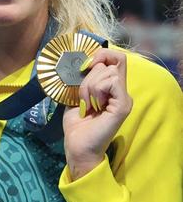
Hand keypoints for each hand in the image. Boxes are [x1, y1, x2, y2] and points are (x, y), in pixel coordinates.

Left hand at [62, 49, 132, 179]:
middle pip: (108, 64)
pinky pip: (111, 82)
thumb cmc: (77, 124)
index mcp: (112, 88)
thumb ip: (82, 79)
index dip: (100, 55)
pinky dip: (96, 91)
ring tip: (88, 105)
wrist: (77, 145)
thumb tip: (80, 62)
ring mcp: (124, 98)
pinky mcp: (123, 105)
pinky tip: (94, 107)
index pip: (116, 58)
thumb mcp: (76, 96)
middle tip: (82, 98)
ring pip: (108, 72)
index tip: (84, 67)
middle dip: (88, 78)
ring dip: (89, 87)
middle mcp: (121, 91)